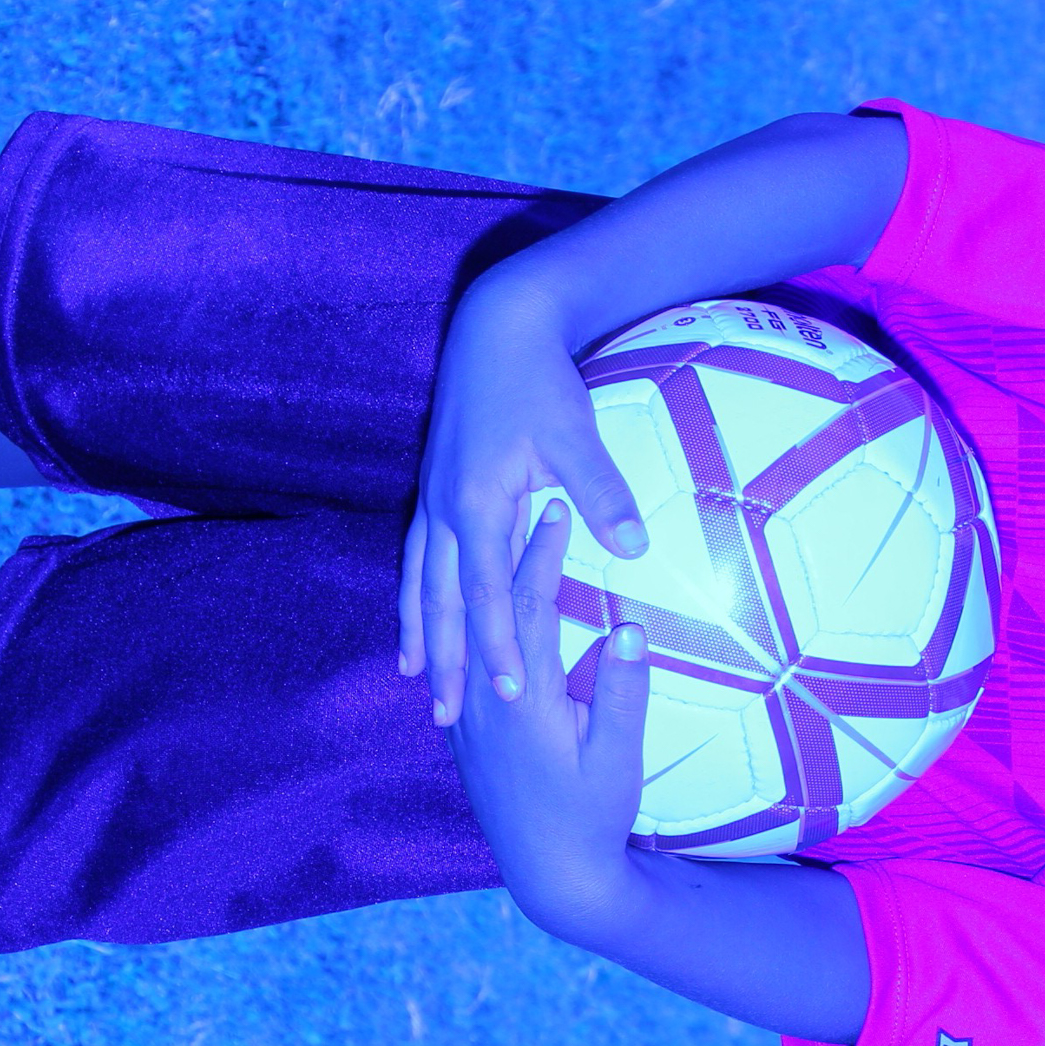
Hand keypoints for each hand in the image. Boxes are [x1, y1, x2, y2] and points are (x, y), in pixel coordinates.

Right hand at [400, 282, 649, 725]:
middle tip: (444, 718)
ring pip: (418, 581)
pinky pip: (415, 553)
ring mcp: (434, 498)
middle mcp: (446, 509)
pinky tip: (414, 612)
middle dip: (445, 661)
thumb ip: (602, 494)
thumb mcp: (578, 436)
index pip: (487, 594)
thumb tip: (632, 549)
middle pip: (440, 602)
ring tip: (414, 677)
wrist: (496, 327)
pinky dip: (412, 591)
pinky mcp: (435, 485)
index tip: (505, 696)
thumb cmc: (541, 381)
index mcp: (479, 505)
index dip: (495, 647)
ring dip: (419, 632)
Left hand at [447, 499, 652, 942]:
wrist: (550, 876)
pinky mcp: (468, 733)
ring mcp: (470, 718)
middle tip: (529, 504)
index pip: (529, 608)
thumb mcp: (619, 758)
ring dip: (490, 584)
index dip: (543, 554)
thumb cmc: (594, 817)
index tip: (559, 508)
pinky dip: (476, 623)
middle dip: (512, 552)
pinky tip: (483, 606)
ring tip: (504, 541)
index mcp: (525, 701)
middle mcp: (486, 702)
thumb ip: (623, 691)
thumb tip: (628, 624)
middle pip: (492, 609)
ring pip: (471, 633)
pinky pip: (464, 660)